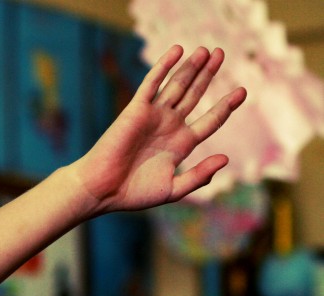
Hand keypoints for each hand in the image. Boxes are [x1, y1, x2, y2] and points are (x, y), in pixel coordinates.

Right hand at [70, 45, 246, 212]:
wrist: (104, 189)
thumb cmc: (135, 193)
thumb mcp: (174, 189)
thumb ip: (199, 176)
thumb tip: (226, 158)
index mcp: (181, 144)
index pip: (210, 120)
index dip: (226, 106)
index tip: (242, 91)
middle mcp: (169, 126)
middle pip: (195, 95)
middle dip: (208, 75)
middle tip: (221, 53)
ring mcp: (153, 116)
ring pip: (176, 85)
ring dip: (191, 67)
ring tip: (206, 50)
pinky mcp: (136, 110)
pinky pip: (152, 84)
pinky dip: (164, 67)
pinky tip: (177, 50)